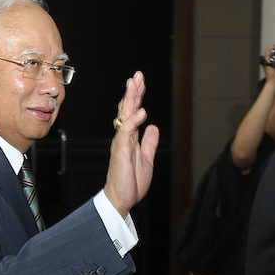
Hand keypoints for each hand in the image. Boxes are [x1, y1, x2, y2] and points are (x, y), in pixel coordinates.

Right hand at [104, 71, 159, 215]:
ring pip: (125, 116)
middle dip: (133, 91)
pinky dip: (133, 121)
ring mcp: (121, 143)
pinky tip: (141, 112)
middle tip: (137, 75)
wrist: (121, 199)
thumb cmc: (131, 182)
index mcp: (130, 138)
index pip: (133, 112)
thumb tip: (153, 127)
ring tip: (134, 83)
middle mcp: (123, 137)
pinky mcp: (121, 151)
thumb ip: (149, 143)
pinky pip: (126, 132)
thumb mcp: (147, 159)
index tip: (141, 81)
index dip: (137, 96)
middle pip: (127, 109)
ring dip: (130, 99)